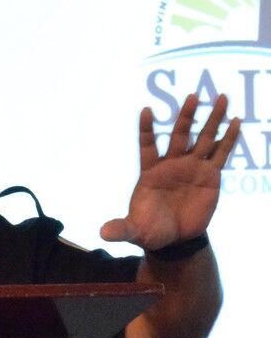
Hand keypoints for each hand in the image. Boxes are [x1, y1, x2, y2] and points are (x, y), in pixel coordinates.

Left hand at [100, 94, 240, 250]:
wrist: (173, 240)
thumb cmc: (150, 231)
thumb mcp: (134, 231)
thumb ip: (121, 228)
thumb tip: (103, 234)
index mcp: (150, 172)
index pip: (147, 145)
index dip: (147, 129)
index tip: (146, 110)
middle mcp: (171, 165)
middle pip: (179, 135)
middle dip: (186, 116)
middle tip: (192, 96)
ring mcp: (191, 168)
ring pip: (203, 138)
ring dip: (212, 119)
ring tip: (221, 97)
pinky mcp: (210, 176)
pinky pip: (220, 154)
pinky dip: (228, 139)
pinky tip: (235, 122)